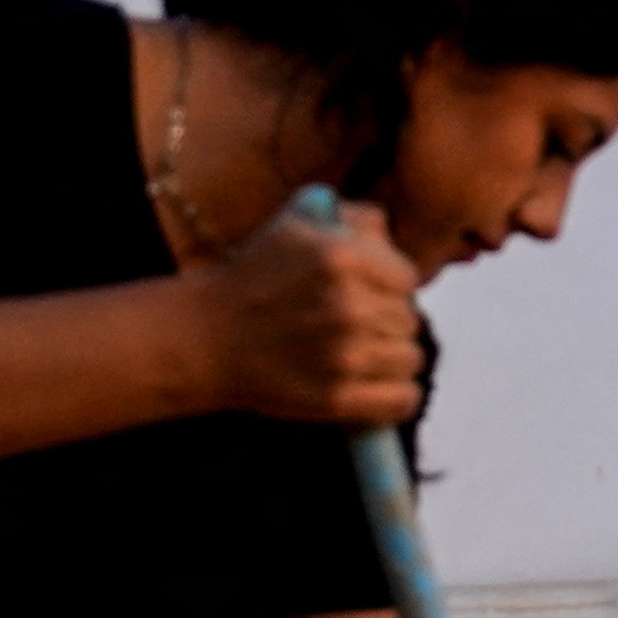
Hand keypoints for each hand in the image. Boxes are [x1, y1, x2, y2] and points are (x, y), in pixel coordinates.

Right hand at [194, 192, 426, 424]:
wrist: (206, 336)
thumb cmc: (256, 278)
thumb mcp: (296, 224)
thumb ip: (353, 218)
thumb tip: (388, 234)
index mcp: (341, 256)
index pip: (408, 279)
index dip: (390, 286)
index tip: (368, 292)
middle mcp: (347, 305)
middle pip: (409, 320)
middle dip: (387, 321)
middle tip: (352, 325)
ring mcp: (344, 355)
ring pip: (411, 359)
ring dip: (391, 358)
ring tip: (361, 353)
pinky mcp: (338, 397)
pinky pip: (404, 399)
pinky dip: (396, 395)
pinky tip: (374, 384)